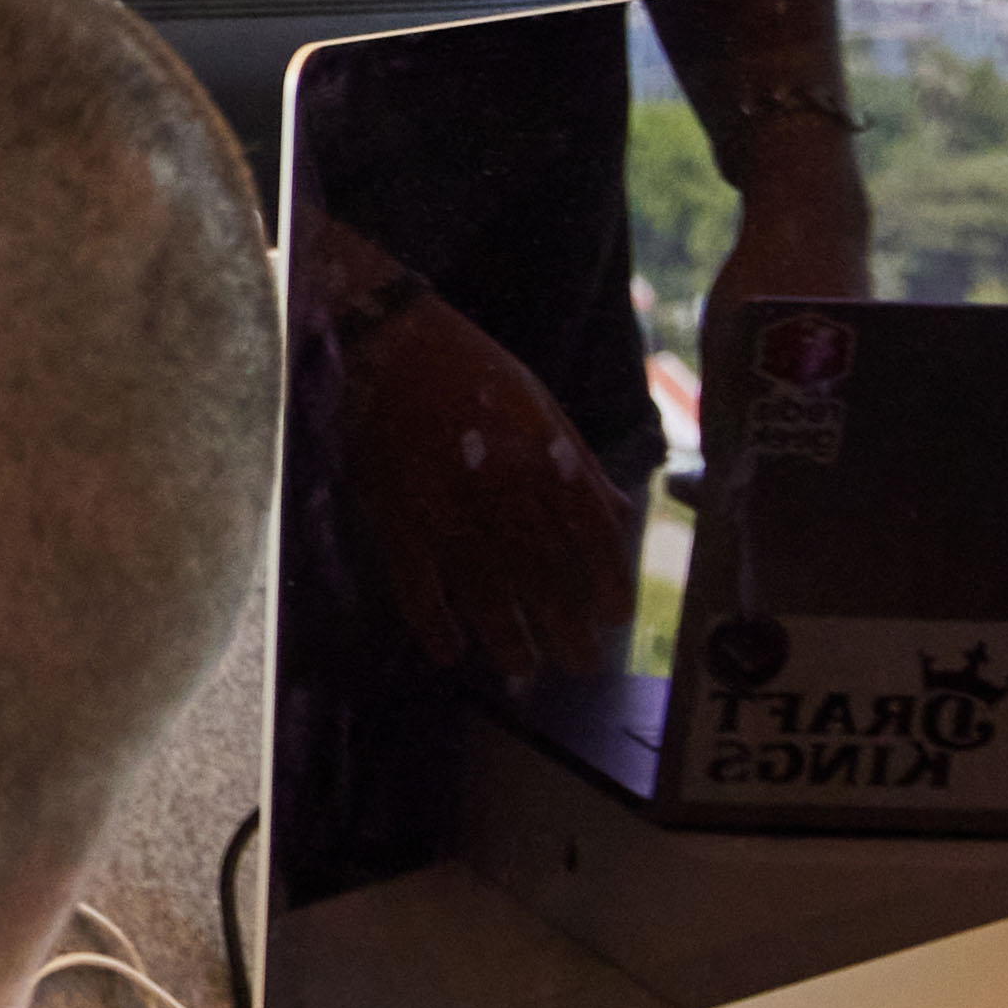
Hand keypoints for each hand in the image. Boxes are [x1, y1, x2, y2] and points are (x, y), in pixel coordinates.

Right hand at [331, 288, 642, 682]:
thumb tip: (618, 513)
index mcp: (543, 460)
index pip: (590, 539)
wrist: (390, 340)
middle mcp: (502, 492)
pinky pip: (414, 583)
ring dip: (507, 638)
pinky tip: (448, 652)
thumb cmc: (472, 370)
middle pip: (545, 576)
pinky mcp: (393, 515)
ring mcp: (445, 508)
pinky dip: (431, 623)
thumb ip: (579, 465)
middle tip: (581, 663)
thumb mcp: (543, 406)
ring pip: (484, 591)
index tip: (614, 617)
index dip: (606, 583)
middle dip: (566, 628)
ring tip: (522, 668)